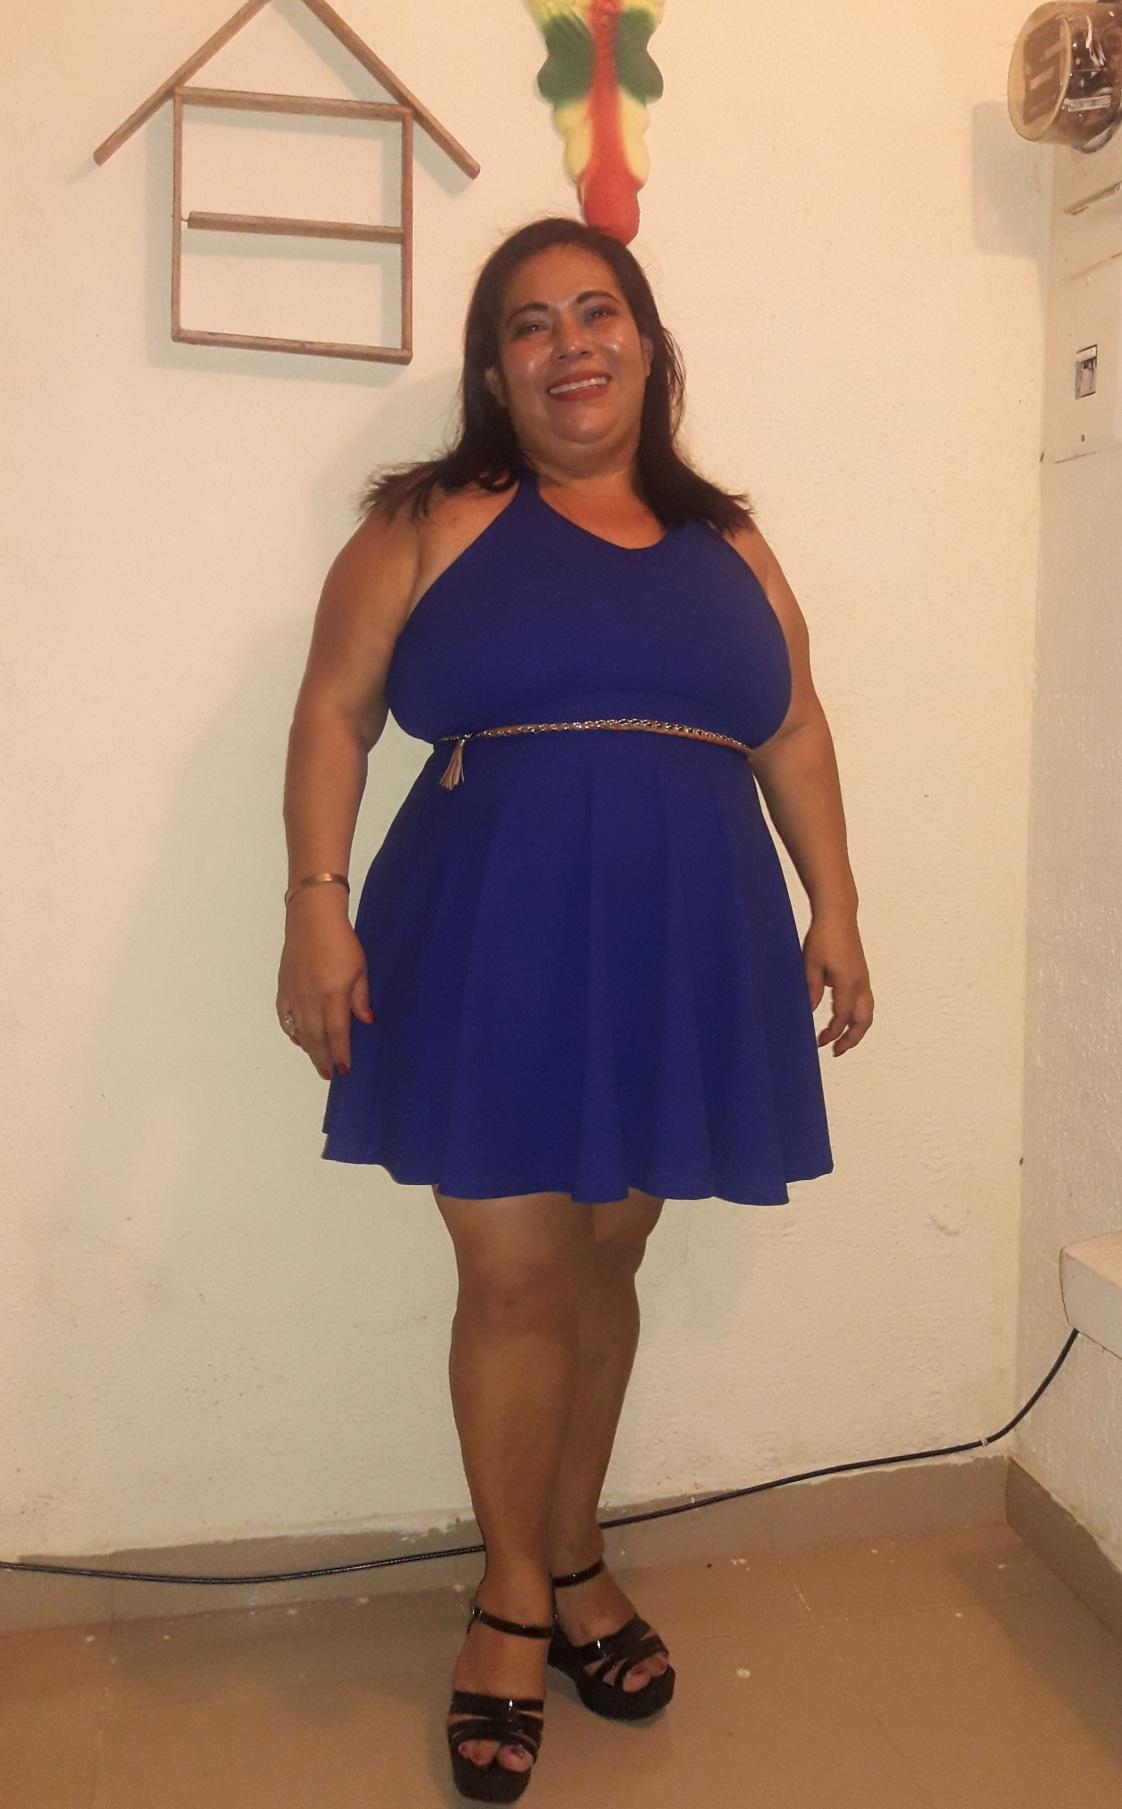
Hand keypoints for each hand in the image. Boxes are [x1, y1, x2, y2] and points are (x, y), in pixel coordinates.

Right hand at [276, 902, 374, 1079]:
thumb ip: (361, 998)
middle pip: (316, 1038)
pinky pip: (286, 1017)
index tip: (344, 1070)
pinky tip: (298, 1038)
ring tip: (317, 1060)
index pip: (336, 1034)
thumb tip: (366, 1022)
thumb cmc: (341, 941)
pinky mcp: (284, 988)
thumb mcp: (360, 968)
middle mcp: (310, 1000)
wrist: (312, 919)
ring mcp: (294, 995)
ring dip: (308, 1049)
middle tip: (329, 1074)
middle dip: (323, 1058)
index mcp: (332, 996)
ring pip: (300, 1031)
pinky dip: (292, 1031)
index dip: (340, 1054)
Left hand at [803, 910, 872, 1055]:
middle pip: (864, 1020)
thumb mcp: (810, 964)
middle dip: (852, 1039)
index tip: (819, 1042)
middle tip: (836, 1051)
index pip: (843, 1017)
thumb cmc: (823, 936)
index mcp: (848, 982)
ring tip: (843, 1040)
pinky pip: (865, 1001)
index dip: (832, 1033)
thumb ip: (811, 989)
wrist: (838, 915)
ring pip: (868, 1012)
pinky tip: (843, 1017)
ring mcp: (863, 978)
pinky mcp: (861, 974)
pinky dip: (858, 1015)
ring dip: (857, 1028)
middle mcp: (861, 983)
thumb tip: (810, 1011)